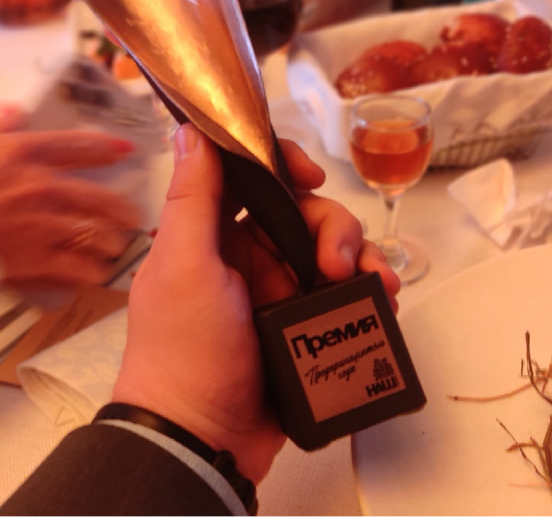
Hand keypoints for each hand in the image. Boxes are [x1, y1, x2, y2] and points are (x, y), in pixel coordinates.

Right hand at [0, 108, 141, 287]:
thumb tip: (15, 110)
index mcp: (23, 152)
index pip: (78, 146)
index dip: (107, 148)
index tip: (127, 152)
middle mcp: (41, 186)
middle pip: (98, 196)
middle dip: (122, 209)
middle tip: (134, 216)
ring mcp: (39, 223)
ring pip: (93, 233)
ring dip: (111, 242)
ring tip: (118, 247)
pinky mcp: (30, 257)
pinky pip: (72, 266)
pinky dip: (89, 271)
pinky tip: (98, 274)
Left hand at [113, 124, 399, 482]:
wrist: (203, 438)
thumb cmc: (185, 348)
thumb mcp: (184, 267)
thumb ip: (192, 199)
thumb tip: (190, 130)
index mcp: (214, 234)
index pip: (253, 178)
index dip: (284, 165)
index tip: (310, 175)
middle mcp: (249, 255)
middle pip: (304, 213)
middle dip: (332, 226)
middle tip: (338, 264)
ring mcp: (279, 290)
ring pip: (332, 250)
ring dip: (361, 257)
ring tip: (377, 286)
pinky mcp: (305, 323)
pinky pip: (344, 292)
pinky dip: (368, 290)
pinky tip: (384, 300)